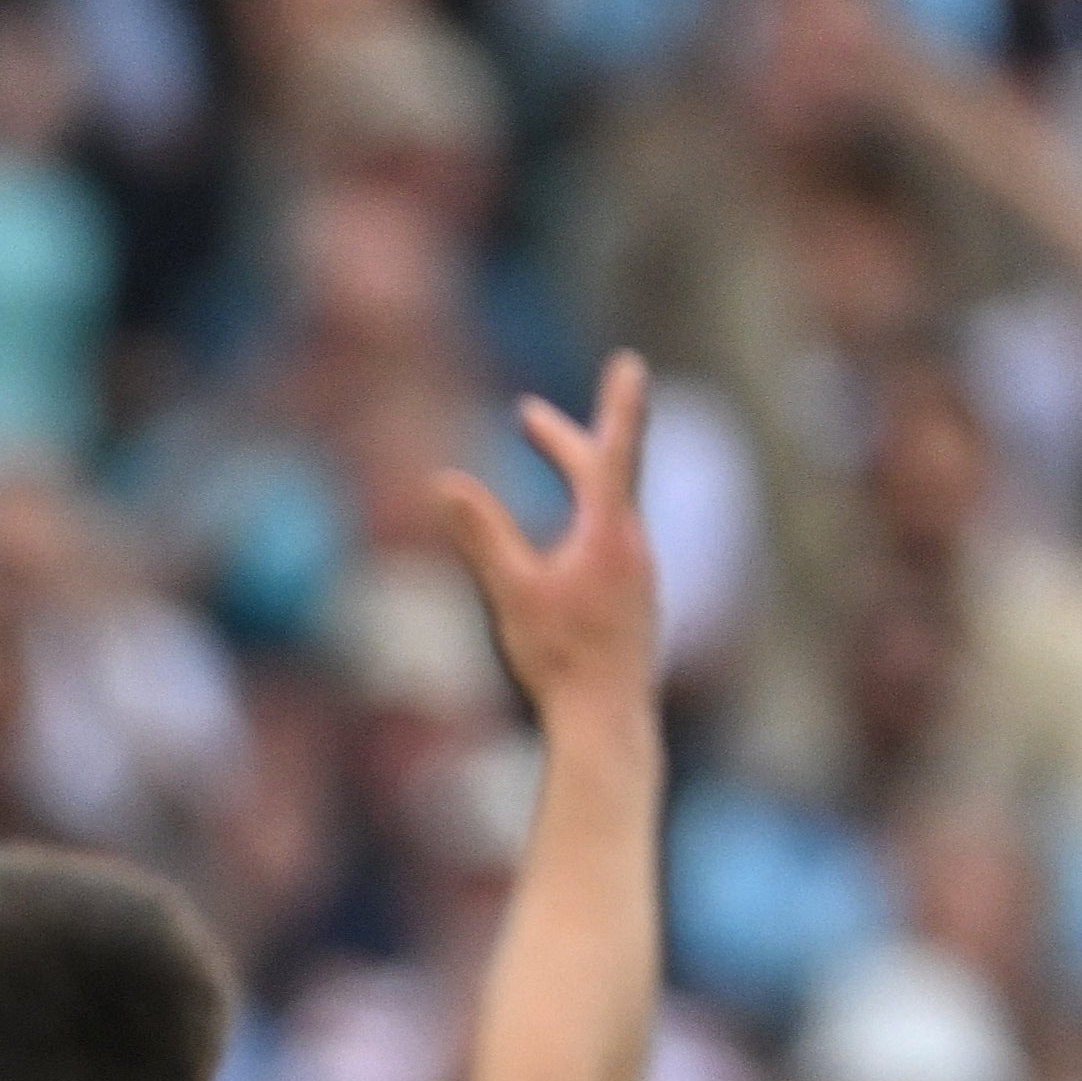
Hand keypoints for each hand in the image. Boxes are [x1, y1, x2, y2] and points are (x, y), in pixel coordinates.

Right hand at [436, 354, 659, 732]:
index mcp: (608, 532)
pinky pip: (611, 543)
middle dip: (566, 441)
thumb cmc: (558, 659)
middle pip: (606, 474)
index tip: (627, 361)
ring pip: (610, 509)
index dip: (618, 402)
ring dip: (579, 477)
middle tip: (530, 418)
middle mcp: (633, 545)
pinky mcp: (635, 602)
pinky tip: (568, 542)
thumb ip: (481, 533)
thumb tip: (442, 482)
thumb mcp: (510, 592)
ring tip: (556, 460)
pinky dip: (586, 520)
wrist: (606, 719)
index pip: (612, 449)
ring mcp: (639, 574)